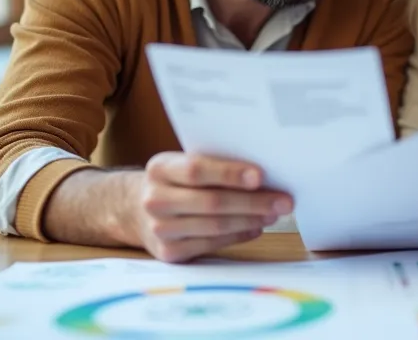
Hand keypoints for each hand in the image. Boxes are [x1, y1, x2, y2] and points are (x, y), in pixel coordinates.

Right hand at [129, 152, 292, 262]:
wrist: (133, 210)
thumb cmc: (174, 182)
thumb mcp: (181, 165)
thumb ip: (213, 165)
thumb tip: (262, 175)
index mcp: (159, 168)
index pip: (197, 170)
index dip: (230, 173)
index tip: (261, 176)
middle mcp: (155, 199)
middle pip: (212, 202)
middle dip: (254, 202)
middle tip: (284, 200)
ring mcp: (160, 229)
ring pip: (215, 226)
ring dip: (251, 220)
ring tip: (274, 213)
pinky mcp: (169, 252)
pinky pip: (212, 244)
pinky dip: (239, 236)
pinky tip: (256, 227)